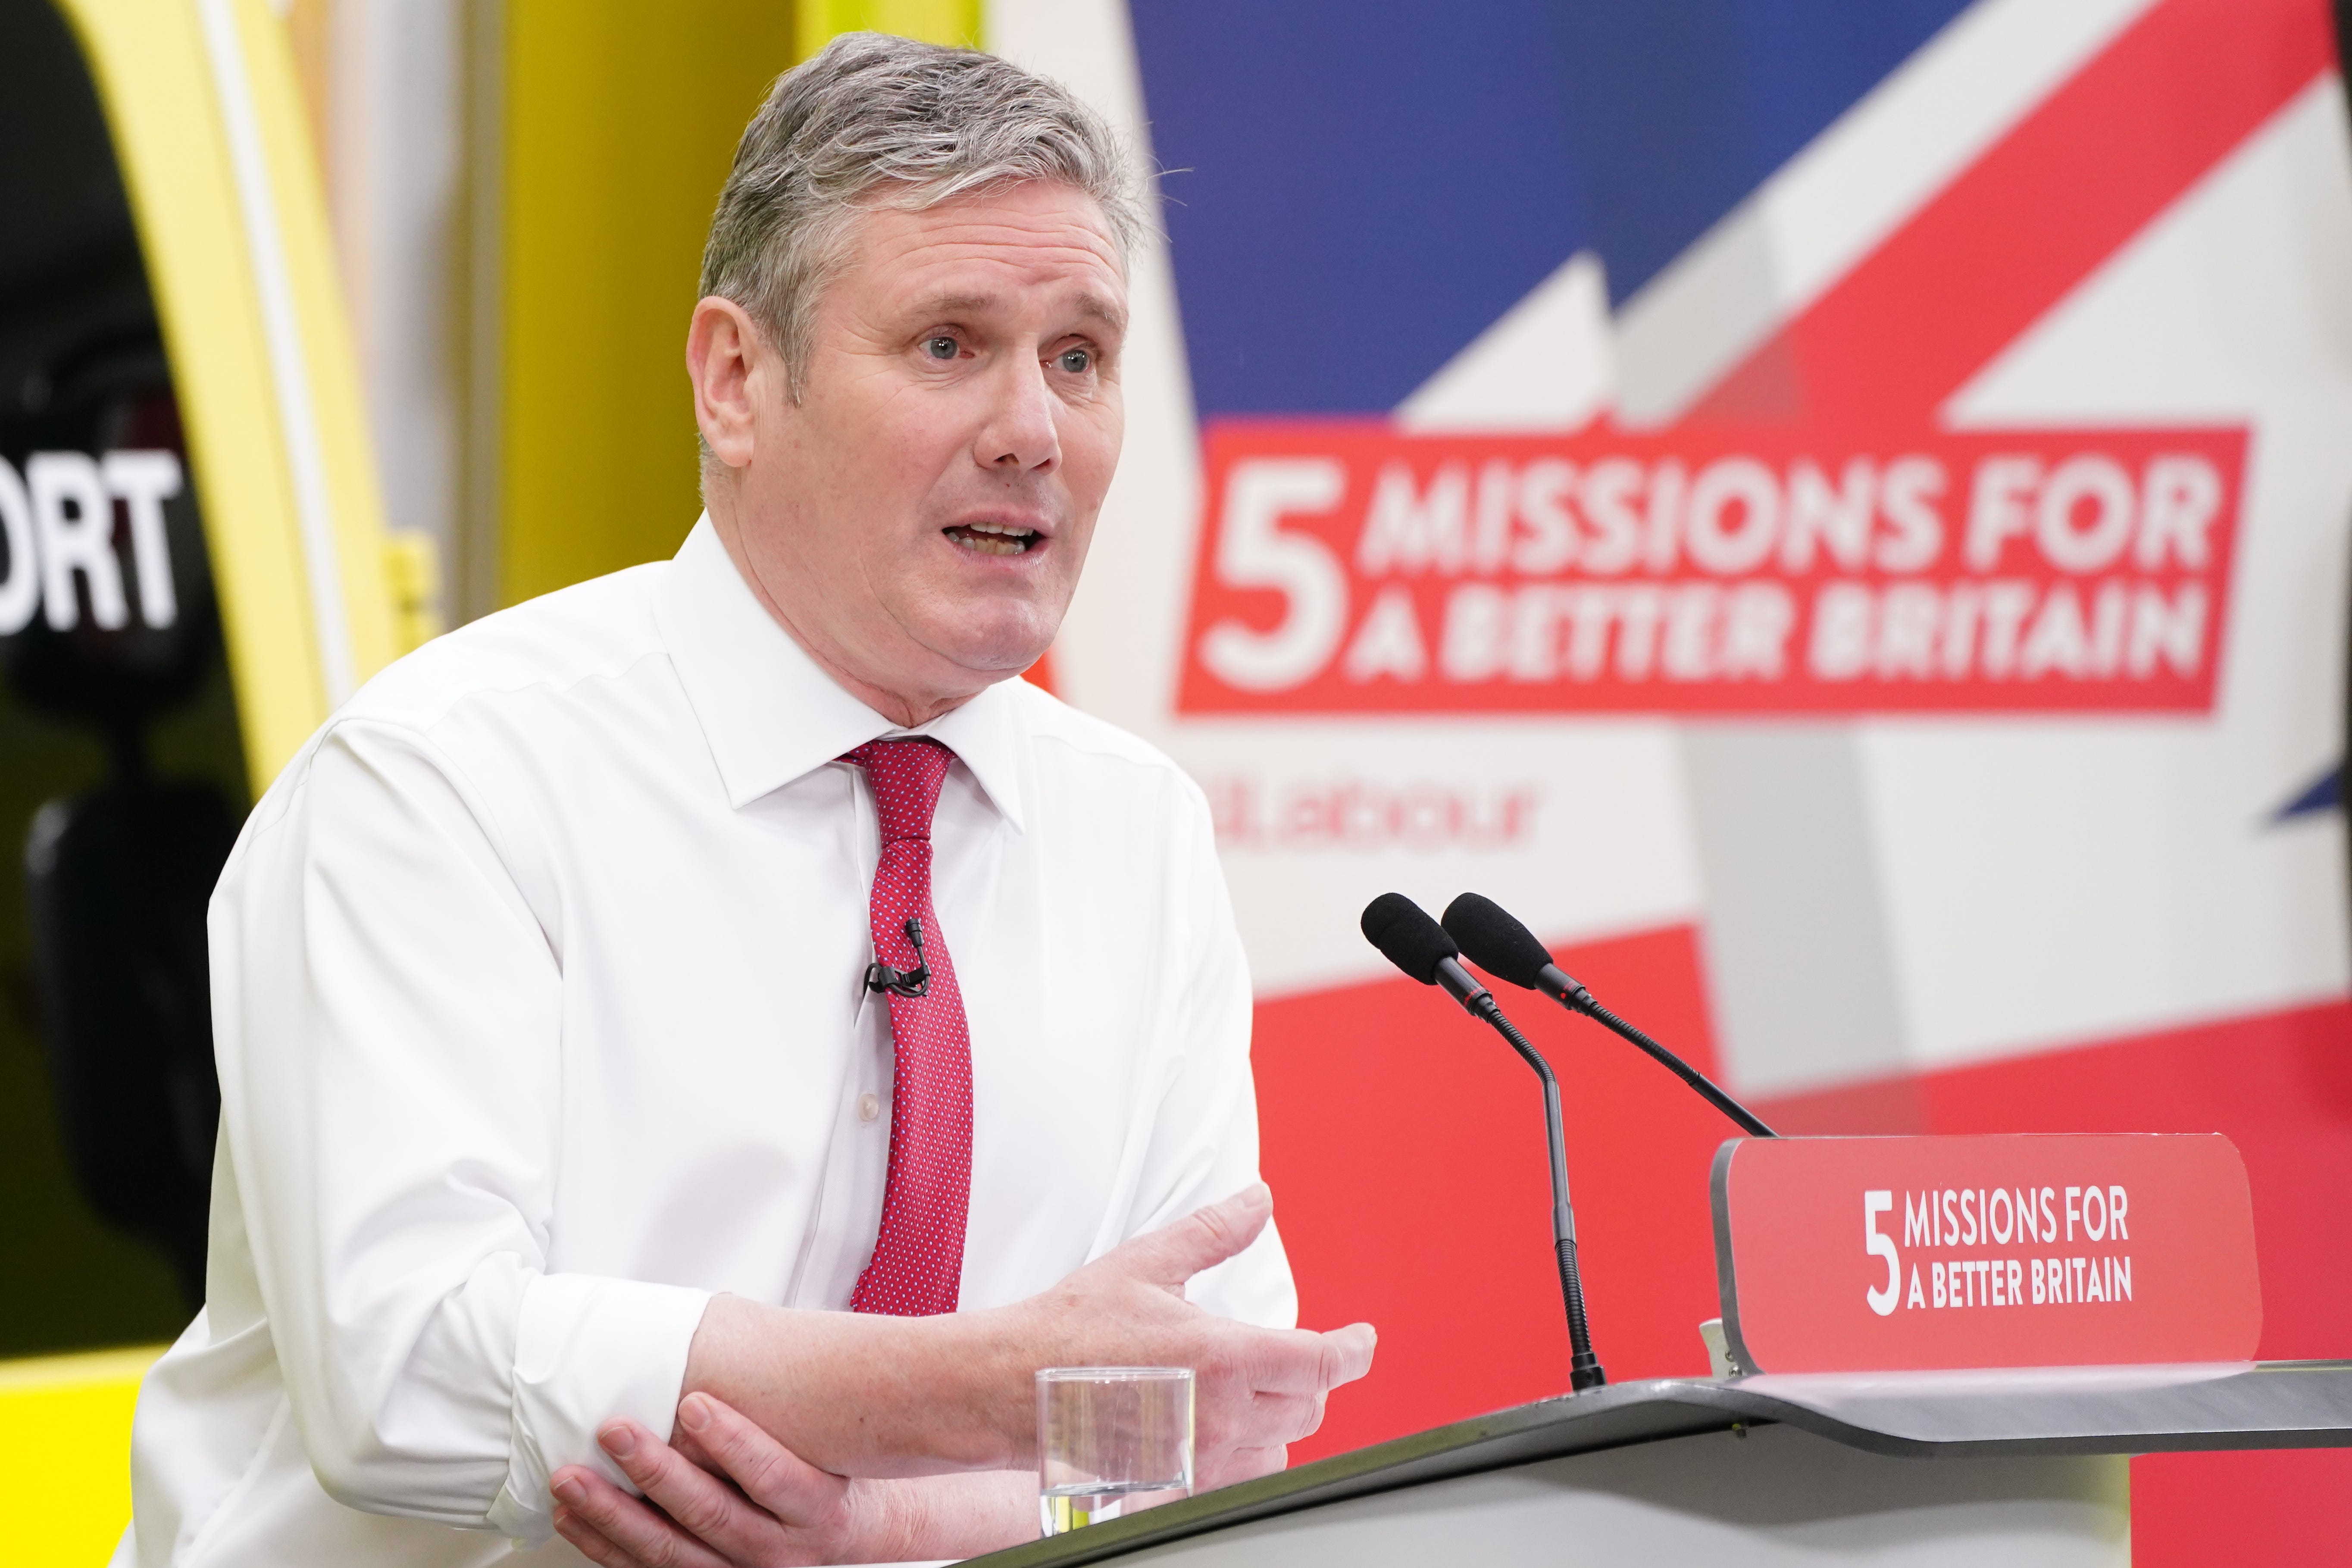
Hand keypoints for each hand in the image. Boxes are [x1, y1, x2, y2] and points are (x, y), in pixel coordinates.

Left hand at [551, 1392, 885, 1566]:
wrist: (842, 1536)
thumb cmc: (830, 1476)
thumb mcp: (830, 1445)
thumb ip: (785, 1413)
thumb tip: (726, 1344)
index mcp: (816, 1509)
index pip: (774, 1476)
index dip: (733, 1442)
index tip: (693, 1403)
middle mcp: (778, 1551)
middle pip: (711, 1514)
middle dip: (656, 1471)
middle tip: (614, 1431)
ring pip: (669, 1553)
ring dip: (613, 1513)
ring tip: (572, 1478)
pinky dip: (604, 1545)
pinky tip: (574, 1517)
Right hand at [1013, 1183, 1376, 1486]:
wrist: (1011, 1388)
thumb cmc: (1069, 1331)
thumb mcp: (1146, 1264)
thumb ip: (1213, 1233)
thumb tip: (1257, 1201)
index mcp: (1221, 1357)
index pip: (1321, 1362)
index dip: (1354, 1349)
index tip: (1362, 1340)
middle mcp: (1220, 1415)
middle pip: (1310, 1405)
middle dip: (1314, 1376)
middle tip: (1300, 1353)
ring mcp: (1200, 1455)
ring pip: (1281, 1444)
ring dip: (1284, 1414)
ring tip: (1261, 1386)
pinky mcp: (1177, 1480)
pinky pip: (1242, 1473)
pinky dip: (1250, 1448)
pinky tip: (1227, 1422)